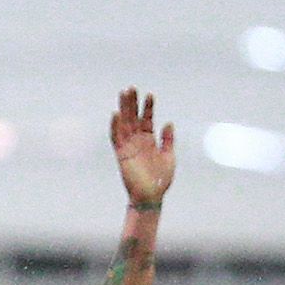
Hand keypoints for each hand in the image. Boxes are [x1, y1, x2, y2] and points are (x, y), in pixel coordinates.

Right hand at [110, 88, 175, 205]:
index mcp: (149, 141)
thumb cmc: (160, 180)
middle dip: (132, 103)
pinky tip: (115, 114)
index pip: (146, 119)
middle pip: (133, 118)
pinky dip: (115, 127)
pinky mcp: (122, 155)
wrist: (151, 196)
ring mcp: (129, 147)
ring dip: (123, 109)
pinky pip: (116, 138)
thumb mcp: (169, 157)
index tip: (150, 94)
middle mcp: (137, 141)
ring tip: (123, 94)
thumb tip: (168, 123)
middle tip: (131, 88)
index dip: (148, 107)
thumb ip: (167, 140)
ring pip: (124, 124)